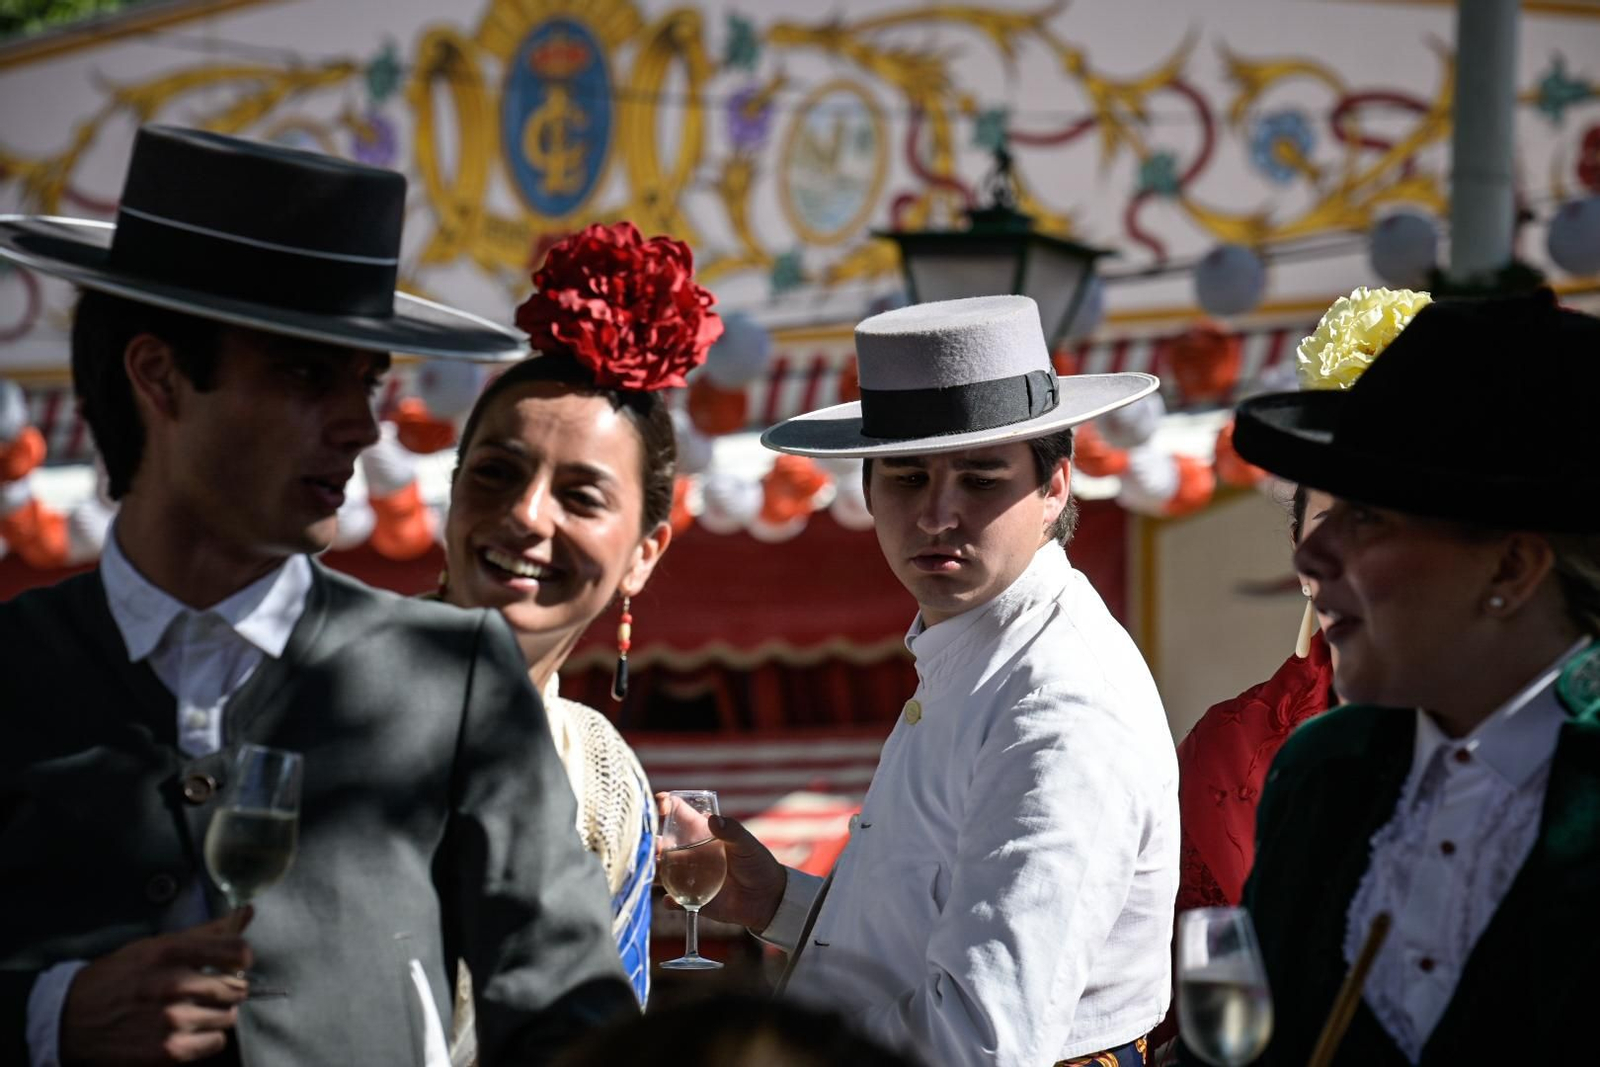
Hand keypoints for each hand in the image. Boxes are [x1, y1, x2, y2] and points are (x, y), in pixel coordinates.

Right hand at [60, 907, 254, 1064]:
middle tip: (207, 990)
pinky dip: (208, 1037)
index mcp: (171, 952)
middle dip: (227, 988)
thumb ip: (206, 931)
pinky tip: (189, 1029)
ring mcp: (173, 1020)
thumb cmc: (119, 976)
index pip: (238, 952)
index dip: (241, 958)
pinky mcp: (169, 1050)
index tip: (233, 963)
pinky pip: (216, 1042)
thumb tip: (246, 912)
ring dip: (217, 1013)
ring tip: (194, 1009)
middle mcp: (174, 985)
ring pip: (229, 1016)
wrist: (71, 1018)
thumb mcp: (156, 944)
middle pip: (237, 988)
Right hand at [656, 794, 786, 932]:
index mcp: (700, 832)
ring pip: (660, 871)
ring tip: (654, 871)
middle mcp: (688, 852)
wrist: (767, 899)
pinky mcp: (691, 898)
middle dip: (650, 840)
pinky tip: (672, 901)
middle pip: (660, 842)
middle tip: (653, 844)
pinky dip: (670, 901)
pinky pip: (674, 900)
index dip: (665, 804)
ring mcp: (687, 875)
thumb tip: (712, 819)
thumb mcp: (747, 844)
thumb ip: (732, 831)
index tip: (660, 804)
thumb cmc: (758, 863)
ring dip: (653, 870)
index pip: (677, 813)